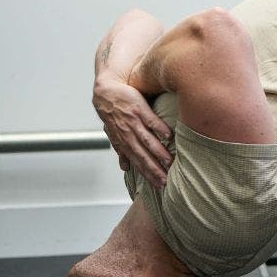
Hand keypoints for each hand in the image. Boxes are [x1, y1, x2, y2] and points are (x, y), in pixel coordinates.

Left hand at [93, 75, 173, 190]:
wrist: (106, 90)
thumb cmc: (112, 113)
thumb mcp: (113, 133)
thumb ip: (121, 150)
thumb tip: (124, 168)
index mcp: (124, 142)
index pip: (137, 162)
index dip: (147, 175)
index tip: (159, 186)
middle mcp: (128, 134)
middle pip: (143, 155)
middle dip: (154, 170)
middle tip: (165, 181)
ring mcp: (133, 121)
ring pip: (147, 140)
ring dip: (158, 152)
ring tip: (170, 162)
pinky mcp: (138, 108)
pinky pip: (150, 120)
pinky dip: (159, 128)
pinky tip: (169, 136)